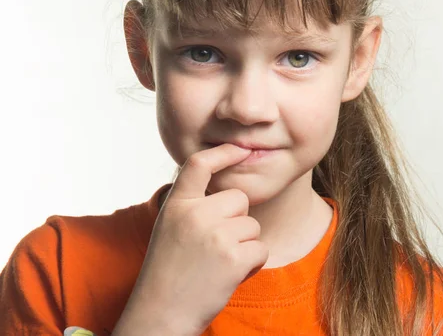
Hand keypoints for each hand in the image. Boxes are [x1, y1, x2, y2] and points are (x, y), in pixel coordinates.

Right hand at [113, 144, 268, 335]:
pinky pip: (261, 248)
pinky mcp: (233, 257)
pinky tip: (230, 274)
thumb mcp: (170, 227)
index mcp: (177, 205)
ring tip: (218, 263)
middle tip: (216, 246)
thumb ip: (193, 205)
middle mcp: (195, 214)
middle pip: (239, 198)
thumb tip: (226, 186)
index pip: (199, 164)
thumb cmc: (168, 271)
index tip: (239, 149)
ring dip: (244, 244)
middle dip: (237, 219)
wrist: (161, 313)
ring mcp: (215, 234)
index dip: (223, 152)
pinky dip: (252, 263)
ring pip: (252, 225)